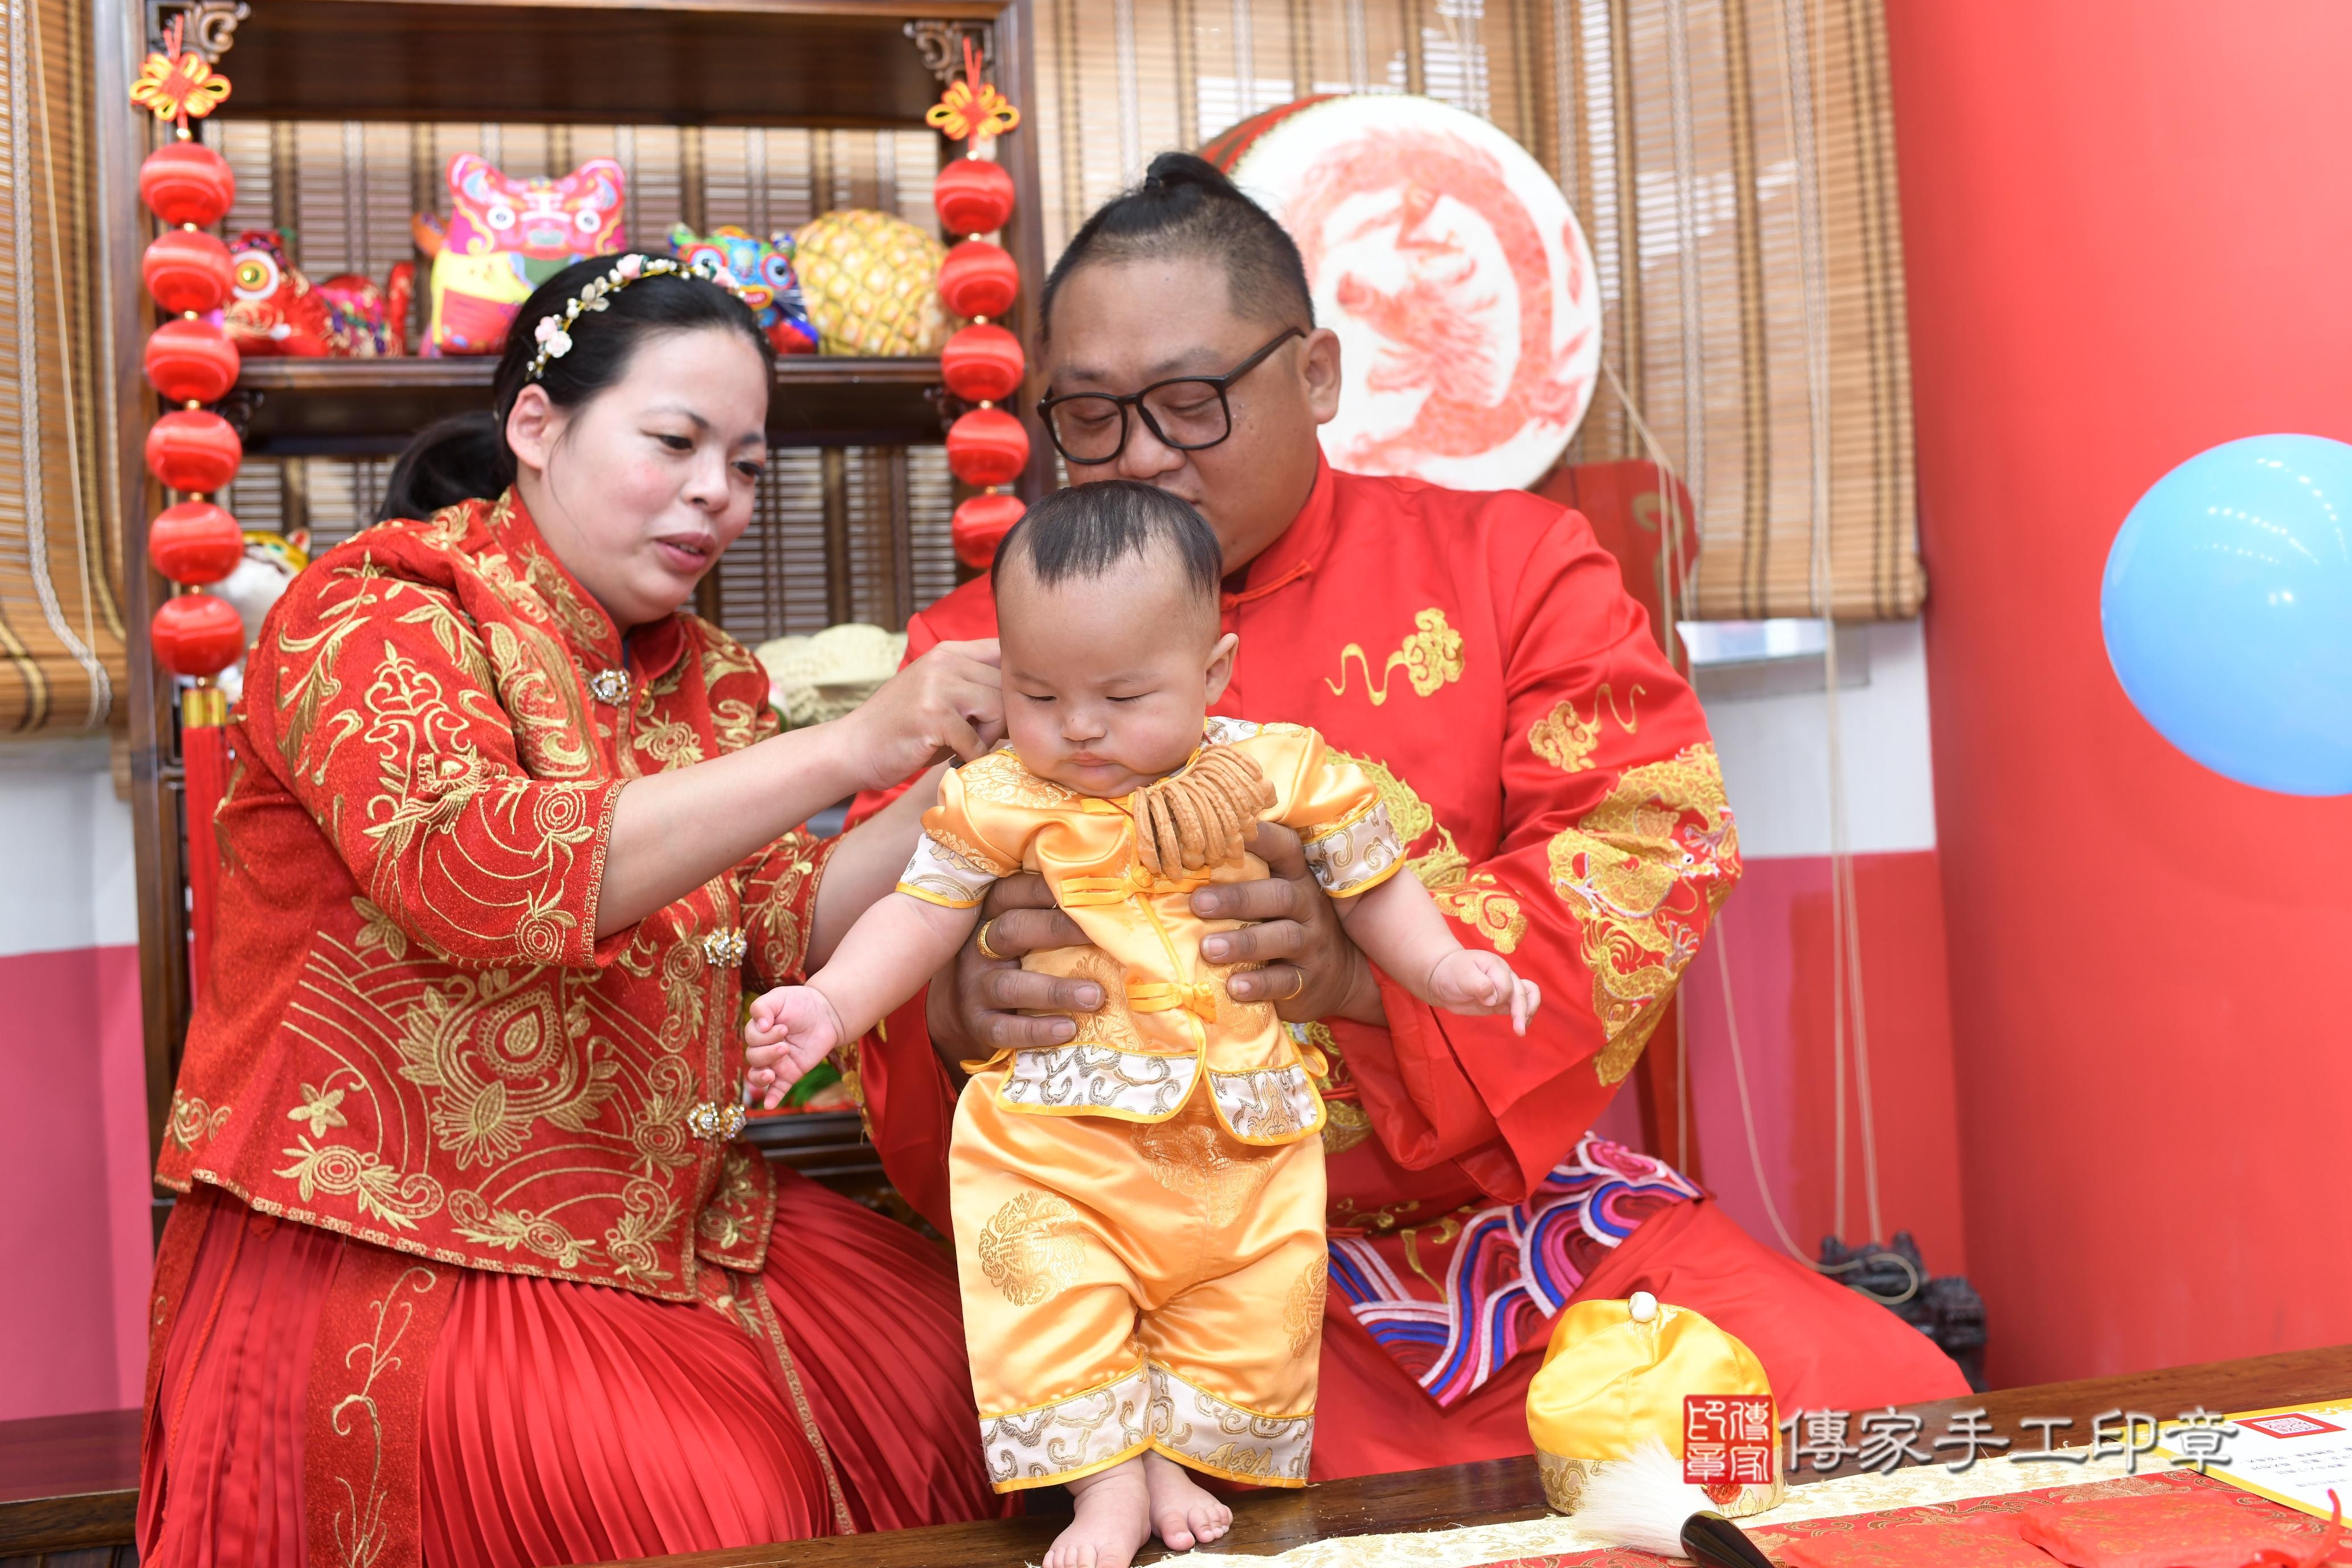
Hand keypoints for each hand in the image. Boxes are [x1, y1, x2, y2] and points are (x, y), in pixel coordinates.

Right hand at [744, 984, 847, 1107]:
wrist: (826, 1013)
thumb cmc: (800, 1003)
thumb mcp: (779, 998)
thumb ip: (763, 1007)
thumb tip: (759, 1026)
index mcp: (757, 1031)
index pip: (751, 1038)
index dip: (764, 1036)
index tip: (783, 1027)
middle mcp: (763, 1048)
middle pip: (753, 1058)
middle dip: (768, 1052)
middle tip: (786, 1043)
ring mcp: (776, 1063)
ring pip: (758, 1075)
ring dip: (761, 1077)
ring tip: (773, 1073)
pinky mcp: (790, 1074)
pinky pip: (777, 1090)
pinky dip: (772, 1098)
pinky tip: (769, 1105)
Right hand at [833, 638, 1004, 792]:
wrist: (853, 748)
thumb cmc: (904, 729)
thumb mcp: (939, 693)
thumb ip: (975, 685)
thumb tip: (1031, 694)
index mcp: (948, 651)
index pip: (1004, 653)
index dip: (1014, 684)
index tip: (1005, 709)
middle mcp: (944, 661)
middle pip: (1007, 687)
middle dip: (1002, 719)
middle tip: (978, 738)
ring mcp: (937, 685)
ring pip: (999, 710)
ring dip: (988, 737)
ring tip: (964, 745)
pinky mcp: (933, 715)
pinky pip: (977, 741)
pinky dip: (969, 757)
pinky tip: (950, 758)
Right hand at [925, 872, 1102, 1074]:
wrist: (960, 1011)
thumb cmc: (1009, 960)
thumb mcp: (1018, 931)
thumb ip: (1048, 915)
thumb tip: (1109, 905)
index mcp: (989, 914)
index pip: (1013, 892)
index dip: (1048, 889)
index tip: (1087, 893)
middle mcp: (977, 947)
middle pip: (1011, 930)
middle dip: (1057, 930)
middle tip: (1102, 937)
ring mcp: (974, 987)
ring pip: (1010, 985)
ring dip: (1055, 991)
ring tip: (1095, 996)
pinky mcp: (977, 1024)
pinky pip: (1004, 1028)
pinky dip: (1037, 1030)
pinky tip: (1067, 1029)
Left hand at [1190, 824, 1385, 1025]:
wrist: (1344, 978)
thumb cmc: (1293, 926)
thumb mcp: (1281, 898)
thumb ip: (1248, 879)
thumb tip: (1185, 860)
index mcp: (1297, 878)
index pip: (1284, 848)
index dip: (1260, 836)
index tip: (1224, 830)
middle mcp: (1308, 907)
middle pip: (1279, 896)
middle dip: (1237, 898)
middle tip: (1198, 903)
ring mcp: (1312, 944)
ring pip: (1282, 938)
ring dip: (1243, 943)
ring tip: (1209, 948)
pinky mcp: (1308, 981)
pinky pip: (1284, 982)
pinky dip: (1259, 984)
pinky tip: (1234, 987)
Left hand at [1425, 949, 1540, 1034]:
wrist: (1442, 978)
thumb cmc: (1451, 973)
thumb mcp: (1461, 975)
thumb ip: (1478, 984)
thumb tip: (1493, 998)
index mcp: (1495, 965)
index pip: (1507, 984)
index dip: (1500, 995)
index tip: (1485, 1001)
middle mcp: (1504, 974)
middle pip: (1522, 992)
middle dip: (1522, 1011)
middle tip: (1519, 1030)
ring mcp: (1505, 987)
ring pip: (1528, 995)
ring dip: (1528, 1011)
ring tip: (1522, 1029)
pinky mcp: (1502, 1000)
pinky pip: (1521, 1004)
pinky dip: (1524, 1015)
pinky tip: (1521, 1026)